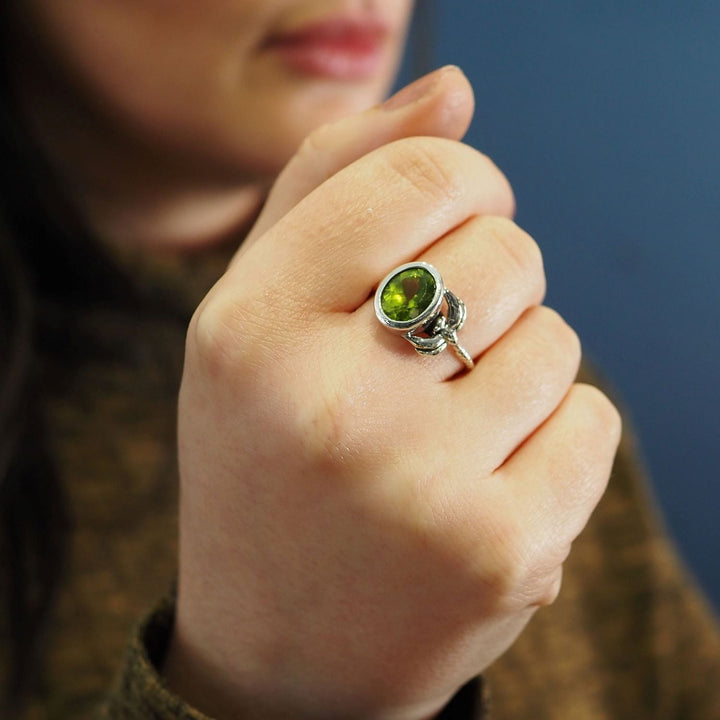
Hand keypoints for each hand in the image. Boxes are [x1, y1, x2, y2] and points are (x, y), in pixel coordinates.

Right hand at [164, 67, 620, 719]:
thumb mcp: (258, 315)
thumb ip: (340, 183)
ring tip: (445, 430)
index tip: (461, 214)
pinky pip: (591, 423)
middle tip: (434, 347)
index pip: (421, 178)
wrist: (281, 648)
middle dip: (491, 283)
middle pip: (505, 253)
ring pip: (555, 341)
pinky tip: (486, 483)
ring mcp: (419, 488)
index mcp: (248, 331)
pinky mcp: (501, 556)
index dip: (466, 181)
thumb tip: (454, 90)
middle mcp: (326, 405)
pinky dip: (557, 438)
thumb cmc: (268, 459)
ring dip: (519, 367)